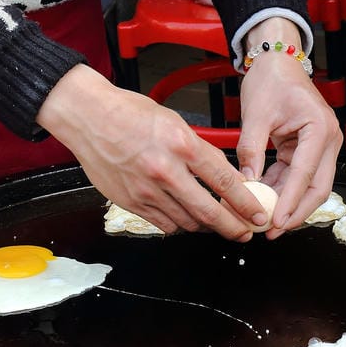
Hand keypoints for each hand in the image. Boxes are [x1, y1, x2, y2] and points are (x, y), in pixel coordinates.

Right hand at [36, 65, 270, 238]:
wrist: (88, 117)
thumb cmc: (128, 113)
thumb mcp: (174, 121)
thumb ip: (199, 150)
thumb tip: (222, 175)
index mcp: (182, 144)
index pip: (224, 181)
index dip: (246, 203)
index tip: (257, 214)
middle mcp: (165, 170)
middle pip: (209, 212)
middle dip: (233, 227)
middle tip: (245, 233)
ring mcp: (146, 190)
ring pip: (187, 222)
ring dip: (205, 226)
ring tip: (214, 224)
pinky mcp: (131, 202)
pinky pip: (163, 224)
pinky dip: (178, 224)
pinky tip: (183, 217)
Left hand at [236, 53, 342, 235]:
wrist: (277, 63)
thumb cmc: (271, 80)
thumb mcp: (256, 114)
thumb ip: (251, 149)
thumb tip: (246, 182)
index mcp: (320, 128)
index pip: (305, 174)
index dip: (290, 202)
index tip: (276, 221)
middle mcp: (327, 140)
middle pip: (318, 188)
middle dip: (296, 212)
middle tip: (272, 231)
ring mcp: (320, 146)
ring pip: (309, 186)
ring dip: (288, 204)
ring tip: (264, 220)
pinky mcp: (308, 149)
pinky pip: (297, 176)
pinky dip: (282, 190)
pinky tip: (264, 201)